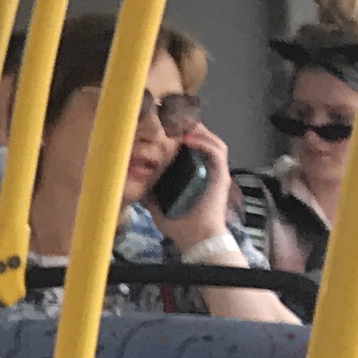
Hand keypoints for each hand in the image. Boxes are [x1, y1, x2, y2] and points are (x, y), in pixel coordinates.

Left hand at [159, 118, 238, 248]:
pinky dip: (204, 144)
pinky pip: (218, 153)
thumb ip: (149, 191)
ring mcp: (216, 173)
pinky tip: (189, 140)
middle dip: (191, 127)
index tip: (166, 124)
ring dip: (199, 132)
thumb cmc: (179, 224)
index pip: (192, 148)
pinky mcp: (222, 176)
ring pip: (214, 142)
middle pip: (205, 141)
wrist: (196, 239)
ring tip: (182, 124)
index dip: (182, 134)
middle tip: (174, 118)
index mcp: (195, 174)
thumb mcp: (157, 204)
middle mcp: (208, 170)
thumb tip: (135, 180)